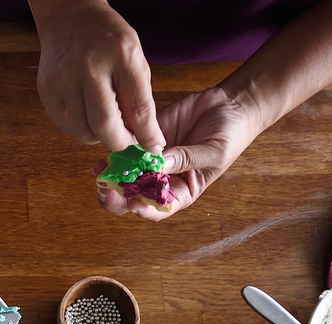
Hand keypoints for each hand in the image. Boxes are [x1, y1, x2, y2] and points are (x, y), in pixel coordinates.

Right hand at [30, 0, 163, 151]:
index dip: (148, 134)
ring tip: (104, 123)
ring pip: (83, 130)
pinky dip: (80, 127)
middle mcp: (90, 66)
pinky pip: (66, 124)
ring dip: (98, 136)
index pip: (139, 107)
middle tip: (126, 143)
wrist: (69, 17)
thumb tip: (142, 138)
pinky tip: (85, 112)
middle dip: (119, 142)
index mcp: (122, 54)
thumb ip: (138, 97)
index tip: (153, 148)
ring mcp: (64, 78)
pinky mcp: (46, 89)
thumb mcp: (134, 59)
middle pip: (105, 124)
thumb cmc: (108, 40)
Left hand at [96, 86, 261, 219]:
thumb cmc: (230, 134)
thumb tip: (159, 165)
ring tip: (100, 172)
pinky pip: (127, 149)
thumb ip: (186, 159)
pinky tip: (104, 155)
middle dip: (118, 198)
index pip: (158, 209)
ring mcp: (152, 160)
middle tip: (106, 191)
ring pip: (125, 174)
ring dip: (111, 177)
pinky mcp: (146, 139)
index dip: (144, 211)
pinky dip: (114, 153)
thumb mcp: (214, 151)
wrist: (231, 104)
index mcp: (181, 191)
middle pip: (134, 196)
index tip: (134, 205)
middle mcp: (162, 179)